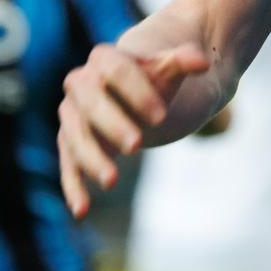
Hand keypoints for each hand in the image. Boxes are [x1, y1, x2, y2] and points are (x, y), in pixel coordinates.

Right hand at [58, 41, 209, 217]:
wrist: (140, 95)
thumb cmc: (157, 81)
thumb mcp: (172, 71)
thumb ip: (184, 62)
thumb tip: (203, 61)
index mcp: (104, 59)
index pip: (118, 72)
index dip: (138, 93)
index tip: (162, 116)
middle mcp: (80, 84)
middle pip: (91, 103)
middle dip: (113, 124)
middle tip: (137, 146)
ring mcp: (72, 115)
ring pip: (74, 136)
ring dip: (91, 159)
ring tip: (112, 181)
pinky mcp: (71, 144)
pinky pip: (68, 164)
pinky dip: (73, 187)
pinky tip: (82, 211)